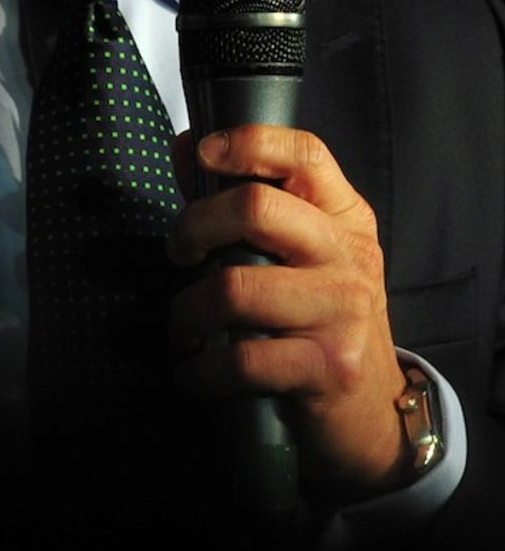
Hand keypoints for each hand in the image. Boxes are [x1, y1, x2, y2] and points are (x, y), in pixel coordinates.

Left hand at [167, 125, 407, 493]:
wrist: (372, 409)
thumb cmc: (317, 318)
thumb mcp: (297, 253)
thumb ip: (244, 201)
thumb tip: (187, 147)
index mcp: (343, 216)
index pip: (303, 153)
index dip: (247, 142)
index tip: (202, 153)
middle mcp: (349, 254)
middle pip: (255, 207)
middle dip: (193, 226)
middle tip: (178, 254)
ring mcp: (343, 310)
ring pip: (235, 288)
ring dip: (187, 312)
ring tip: (183, 328)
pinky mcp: (330, 366)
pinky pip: (241, 359)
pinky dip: (201, 371)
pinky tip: (194, 373)